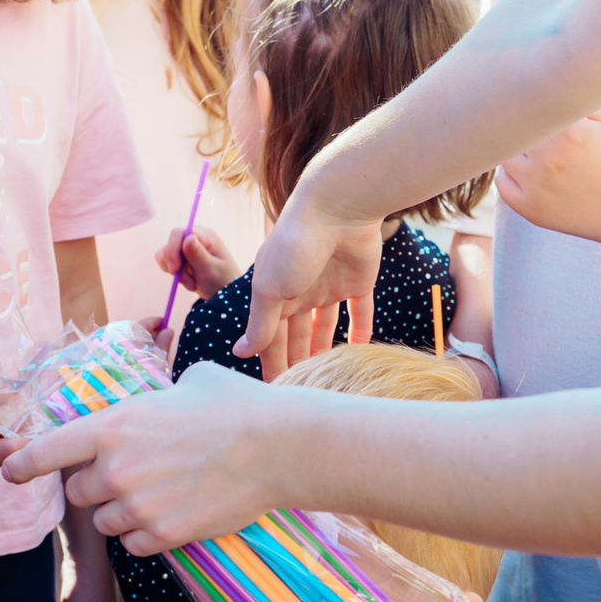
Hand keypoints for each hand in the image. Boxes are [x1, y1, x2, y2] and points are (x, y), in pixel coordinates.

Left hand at [4, 362, 284, 553]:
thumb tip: (161, 395)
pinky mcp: (163, 536)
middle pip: (77, 492)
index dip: (24, 463)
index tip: (9, 471)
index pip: (48, 450)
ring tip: (157, 494)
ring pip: (104, 522)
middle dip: (95, 486)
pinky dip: (143, 535)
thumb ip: (154, 397)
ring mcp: (138, 506)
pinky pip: (132, 545)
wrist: (277, 447)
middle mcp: (115, 469)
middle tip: (127, 475)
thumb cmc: (235, 405)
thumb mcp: (185, 382)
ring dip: (120, 512)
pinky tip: (170, 515)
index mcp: (112, 426)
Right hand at [156, 224, 242, 299]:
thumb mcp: (210, 270)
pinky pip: (166, 260)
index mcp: (206, 236)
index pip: (180, 233)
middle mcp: (195, 237)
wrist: (224, 294)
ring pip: (166, 253)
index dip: (173, 249)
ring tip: (192, 283)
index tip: (175, 269)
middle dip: (174, 263)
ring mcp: (187, 246)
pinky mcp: (181, 256)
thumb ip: (198, 254)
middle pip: (172, 242)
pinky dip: (174, 273)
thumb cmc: (222, 282)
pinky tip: (187, 280)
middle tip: (184, 280)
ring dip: (176, 271)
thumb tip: (187, 237)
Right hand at [236, 191, 385, 375]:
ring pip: (325, 327)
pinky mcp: (358, 282)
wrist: (339, 210)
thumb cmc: (294, 246)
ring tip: (325, 378)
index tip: (273, 391)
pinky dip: (360, 332)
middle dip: (295, 361)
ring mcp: (329, 286)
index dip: (270, 361)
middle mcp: (299, 290)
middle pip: (296, 334)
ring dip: (323, 350)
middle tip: (299, 391)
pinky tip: (359, 353)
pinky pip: (359, 313)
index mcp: (273, 292)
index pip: (269, 335)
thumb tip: (240, 352)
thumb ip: (260, 323)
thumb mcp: (270, 289)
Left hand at [498, 112, 600, 269]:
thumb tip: (555, 89)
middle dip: (527, 133)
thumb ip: (581, 105)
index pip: (532, 111)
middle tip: (540, 138)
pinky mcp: (531, 208)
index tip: (537, 114)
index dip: (534, 112)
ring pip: (507, 157)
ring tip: (538, 158)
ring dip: (518, 154)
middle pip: (516, 133)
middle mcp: (548, 157)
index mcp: (568, 132)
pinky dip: (510, 178)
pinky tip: (529, 176)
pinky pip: (502, 185)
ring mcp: (536, 185)